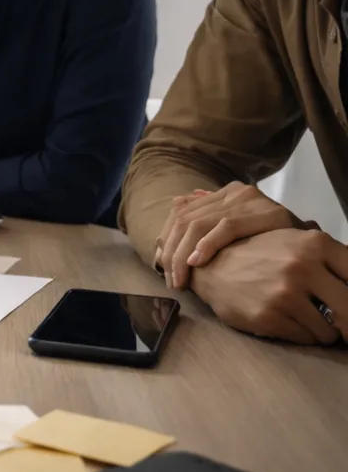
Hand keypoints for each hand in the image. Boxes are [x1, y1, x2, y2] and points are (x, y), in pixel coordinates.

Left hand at [156, 182, 298, 288]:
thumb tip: (176, 203)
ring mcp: (248, 199)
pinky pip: (225, 227)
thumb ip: (208, 217)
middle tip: (171, 280)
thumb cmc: (269, 239)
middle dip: (171, 252)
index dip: (167, 240)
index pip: (180, 214)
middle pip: (184, 220)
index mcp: (224, 193)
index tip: (161, 266)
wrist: (309, 240)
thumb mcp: (235, 228)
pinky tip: (196, 262)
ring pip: (197, 224)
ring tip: (181, 278)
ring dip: (183, 254)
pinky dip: (206, 246)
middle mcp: (234, 191)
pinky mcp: (263, 212)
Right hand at [191, 229, 346, 344]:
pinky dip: (305, 336)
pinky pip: (305, 338)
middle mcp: (302, 265)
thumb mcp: (294, 241)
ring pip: (328, 329)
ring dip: (325, 331)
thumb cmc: (257, 254)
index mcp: (315, 244)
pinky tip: (294, 324)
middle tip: (343, 326)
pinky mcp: (269, 315)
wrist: (209, 267)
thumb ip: (328, 254)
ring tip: (314, 324)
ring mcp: (285, 292)